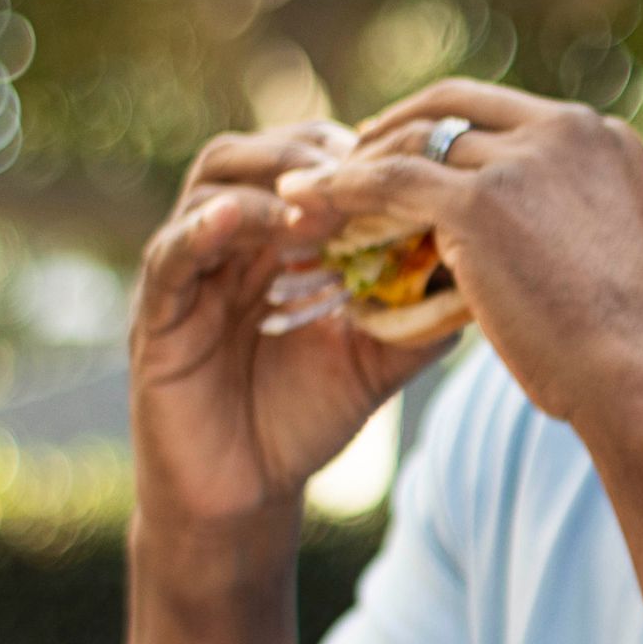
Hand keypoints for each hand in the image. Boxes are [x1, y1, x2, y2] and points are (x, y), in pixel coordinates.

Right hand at [128, 120, 441, 565]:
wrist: (247, 490)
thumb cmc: (306, 416)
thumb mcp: (377, 358)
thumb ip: (420, 315)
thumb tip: (486, 274)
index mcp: (279, 241)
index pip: (309, 161)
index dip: (353, 154)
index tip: (401, 164)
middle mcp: (230, 241)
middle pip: (256, 153)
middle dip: (312, 156)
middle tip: (360, 173)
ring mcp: (189, 270)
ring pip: (212, 186)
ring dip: (268, 185)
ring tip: (315, 205)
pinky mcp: (156, 310)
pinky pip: (171, 253)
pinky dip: (202, 230)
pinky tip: (239, 221)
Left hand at [280, 82, 642, 437]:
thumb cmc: (635, 347)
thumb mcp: (608, 257)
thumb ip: (567, 221)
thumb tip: (525, 239)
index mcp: (603, 138)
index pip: (504, 110)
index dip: (445, 126)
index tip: (407, 149)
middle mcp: (567, 132)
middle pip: (455, 106)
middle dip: (394, 129)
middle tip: (348, 157)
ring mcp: (525, 160)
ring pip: (414, 143)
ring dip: (357, 164)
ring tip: (313, 193)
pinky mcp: (481, 200)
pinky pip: (386, 181)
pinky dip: (338, 190)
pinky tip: (303, 206)